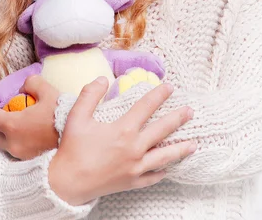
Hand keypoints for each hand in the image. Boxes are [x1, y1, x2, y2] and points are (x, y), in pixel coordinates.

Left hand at [0, 75, 60, 159]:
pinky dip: (15, 142)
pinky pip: (15, 151)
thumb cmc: (60, 114)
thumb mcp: (47, 91)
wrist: (77, 138)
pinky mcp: (30, 160)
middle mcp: (13, 143)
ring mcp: (21, 154)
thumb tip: (24, 87)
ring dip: (3, 135)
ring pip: (3, 145)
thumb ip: (32, 83)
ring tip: (13, 125)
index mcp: (13, 125)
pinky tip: (26, 134)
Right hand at [48, 77, 195, 205]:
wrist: (67, 184)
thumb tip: (103, 78)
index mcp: (123, 130)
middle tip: (190, 111)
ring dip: (180, 148)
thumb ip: (90, 94)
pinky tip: (170, 167)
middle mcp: (134, 148)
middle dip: (178, 118)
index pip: (146, 107)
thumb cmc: (73, 149)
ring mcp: (135, 167)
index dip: (159, 95)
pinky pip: (153, 177)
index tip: (170, 87)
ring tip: (194, 143)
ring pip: (165, 156)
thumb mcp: (77, 117)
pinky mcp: (132, 182)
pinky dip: (163, 171)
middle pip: (162, 130)